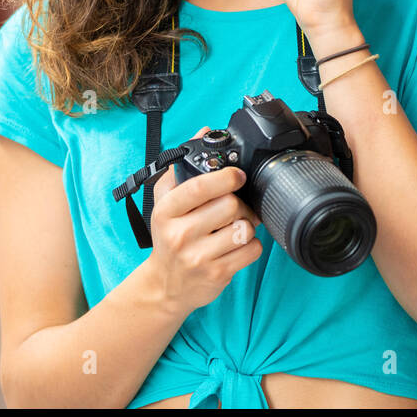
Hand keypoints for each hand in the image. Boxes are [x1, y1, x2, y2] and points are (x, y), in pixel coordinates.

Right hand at [144, 126, 263, 316]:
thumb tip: (203, 131)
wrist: (165, 285)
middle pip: (230, 205)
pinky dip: (251, 245)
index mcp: (166, 211)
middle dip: (239, 204)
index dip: (226, 177)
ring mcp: (198, 257)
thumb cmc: (168, 237)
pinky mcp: (216, 274)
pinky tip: (237, 246)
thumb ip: (182, 167)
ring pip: (244, 228)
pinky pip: (251, 250)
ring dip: (246, 225)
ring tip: (234, 227)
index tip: (237, 175)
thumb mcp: (164, 202)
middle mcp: (180, 234)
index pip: (200, 187)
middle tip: (236, 208)